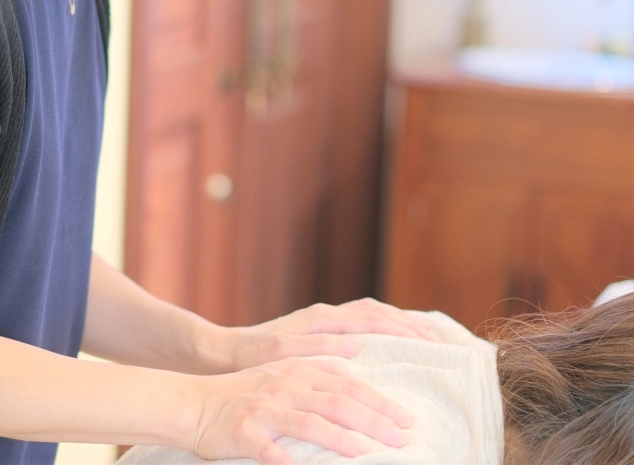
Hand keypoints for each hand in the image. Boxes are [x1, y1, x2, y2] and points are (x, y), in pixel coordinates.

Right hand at [190, 356, 412, 464]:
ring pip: (310, 422)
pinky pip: (268, 450)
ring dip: (341, 439)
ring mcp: (265, 408)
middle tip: (403, 439)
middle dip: (373, 420)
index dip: (379, 401)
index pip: (348, 385)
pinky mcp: (244, 432)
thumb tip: (355, 381)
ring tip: (367, 452)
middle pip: (337, 401)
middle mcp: (286, 385)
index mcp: (299, 370)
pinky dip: (284, 460)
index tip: (407, 419)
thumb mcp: (283, 376)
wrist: (195, 402)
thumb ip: (318, 377)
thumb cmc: (245, 394)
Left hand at [225, 298, 438, 369]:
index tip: (431, 340)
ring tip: (426, 342)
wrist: (227, 352)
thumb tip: (358, 343)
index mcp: (323, 318)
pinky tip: (394, 345)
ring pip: (372, 315)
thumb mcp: (284, 353)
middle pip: (378, 312)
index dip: (404, 328)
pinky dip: (383, 330)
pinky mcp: (321, 331)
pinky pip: (361, 325)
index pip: (373, 317)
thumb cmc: (254, 356)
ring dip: (399, 326)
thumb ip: (320, 346)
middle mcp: (327, 315)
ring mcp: (325, 321)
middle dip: (410, 325)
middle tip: (440, 343)